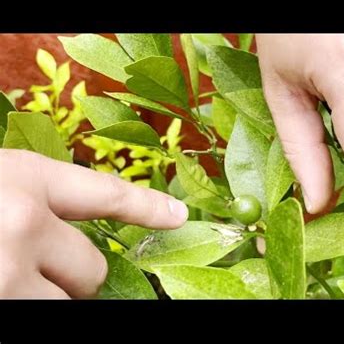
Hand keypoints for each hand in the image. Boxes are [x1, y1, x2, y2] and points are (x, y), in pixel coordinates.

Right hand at [0, 149, 187, 297]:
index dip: (147, 207)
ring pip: (68, 301)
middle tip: (41, 265)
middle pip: (95, 267)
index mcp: (27, 177)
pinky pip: (38, 315)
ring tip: (13, 277)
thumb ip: (38, 196)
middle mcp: (24, 222)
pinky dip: (29, 304)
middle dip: (78, 274)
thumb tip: (71, 224)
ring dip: (51, 295)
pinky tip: (6, 287)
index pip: (107, 193)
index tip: (178, 215)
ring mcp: (9, 270)